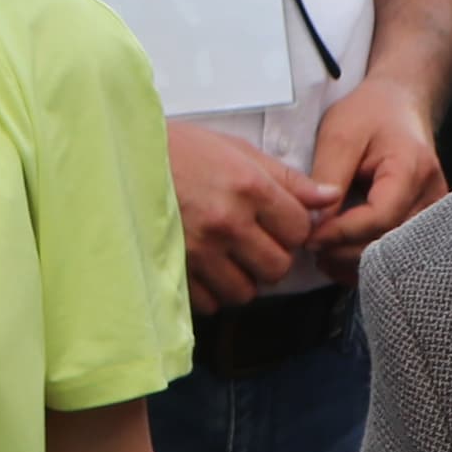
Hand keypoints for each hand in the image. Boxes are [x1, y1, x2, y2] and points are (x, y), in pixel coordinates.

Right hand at [169, 119, 334, 310]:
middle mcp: (228, 222)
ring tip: (229, 259)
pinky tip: (206, 269)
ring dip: (243, 279)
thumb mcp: (237, 151)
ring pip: (246, 291)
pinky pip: (210, 302)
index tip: (277, 223)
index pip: (298, 230)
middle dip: (272, 258)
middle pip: (278, 267)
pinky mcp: (175, 269)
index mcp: (248, 187)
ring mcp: (199, 250)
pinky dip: (212, 292)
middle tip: (255, 243)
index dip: (293, 229)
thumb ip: (286, 178)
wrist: (121, 156)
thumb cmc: (181, 149)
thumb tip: (330, 196)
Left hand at [306, 76, 449, 263]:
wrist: (399, 106)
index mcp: (412, 170)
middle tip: (309, 248)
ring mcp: (432, 213)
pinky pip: (395, 253)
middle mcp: (431, 197)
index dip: (341, 233)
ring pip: (393, 255)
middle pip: (389, 242)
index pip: (379, 217)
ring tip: (320, 251)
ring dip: (353, 260)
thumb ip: (328, 178)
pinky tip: (338, 253)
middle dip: (345, 251)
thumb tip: (314, 225)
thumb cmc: (369, 115)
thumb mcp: (340, 135)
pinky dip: (365, 259)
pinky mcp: (423, 223)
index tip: (308, 237)